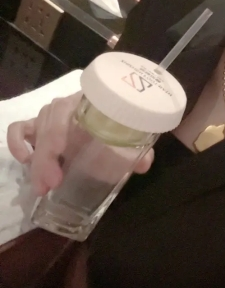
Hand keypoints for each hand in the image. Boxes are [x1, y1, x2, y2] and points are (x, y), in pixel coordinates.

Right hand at [6, 92, 154, 196]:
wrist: (116, 113)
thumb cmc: (121, 124)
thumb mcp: (130, 138)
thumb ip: (139, 149)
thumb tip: (144, 164)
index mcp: (89, 101)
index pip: (66, 108)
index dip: (58, 133)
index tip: (60, 160)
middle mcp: (68, 104)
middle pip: (49, 123)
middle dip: (46, 157)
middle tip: (51, 185)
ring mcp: (53, 114)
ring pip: (36, 127)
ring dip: (36, 158)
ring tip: (43, 186)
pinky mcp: (41, 124)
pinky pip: (21, 128)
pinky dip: (18, 143)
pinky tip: (25, 161)